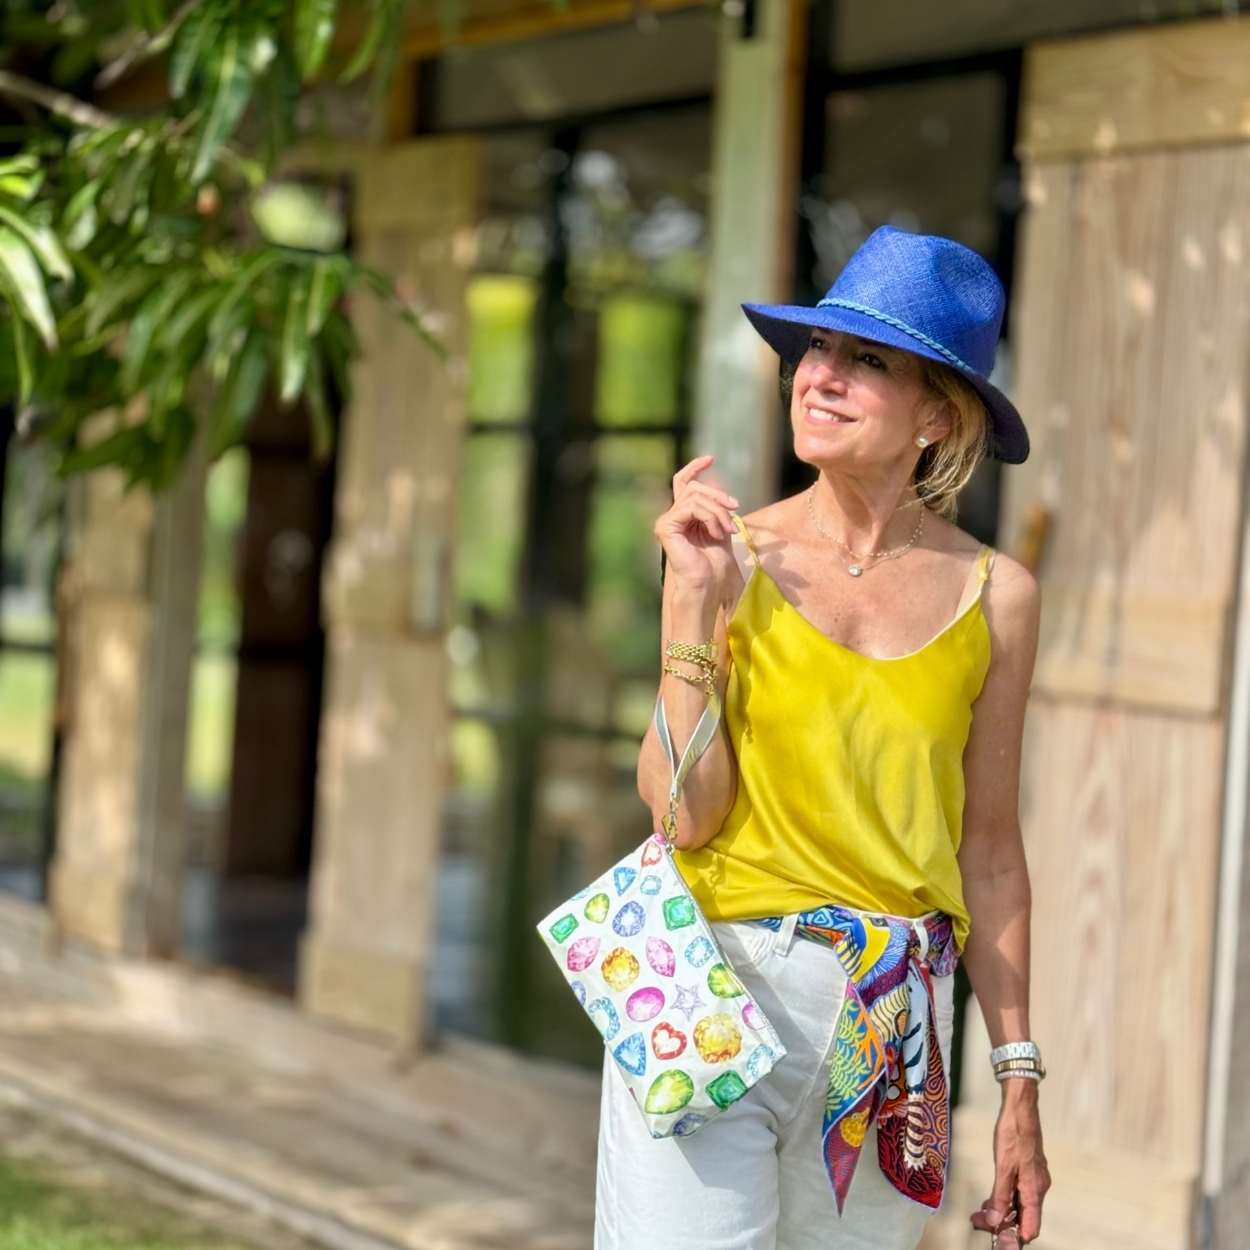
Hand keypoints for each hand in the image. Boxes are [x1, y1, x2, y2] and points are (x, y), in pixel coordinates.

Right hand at [654, 454, 740, 590]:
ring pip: (695, 497)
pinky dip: (710, 517)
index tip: (711, 458)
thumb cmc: (715, 563)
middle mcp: (672, 516)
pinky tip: (717, 532)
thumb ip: (717, 506)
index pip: (683, 482)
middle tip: (735, 510)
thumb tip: (716, 482)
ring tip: (727, 529)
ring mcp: (666, 521)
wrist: (708, 584)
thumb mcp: (721, 526)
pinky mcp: (666, 527)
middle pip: (695, 487)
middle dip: (719, 497)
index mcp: (683, 515)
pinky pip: (691, 507)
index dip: (695, 466)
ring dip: (718, 511)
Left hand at [969, 1086, 1050, 1244]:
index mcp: (1034, 1190)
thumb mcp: (1003, 1167)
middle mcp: (1038, 1187)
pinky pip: (1018, 1192)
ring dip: (1002, 1212)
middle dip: (1004, 1225)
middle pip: (1024, 1217)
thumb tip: (995, 1222)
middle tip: (979, 1223)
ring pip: (1020, 1205)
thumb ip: (1000, 1196)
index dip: (1017, 1238)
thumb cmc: (1012, 1135)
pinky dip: (1005, 1198)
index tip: (999, 1242)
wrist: (1020, 1109)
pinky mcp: (1027, 1170)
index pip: (1031, 1227)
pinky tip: (990, 1199)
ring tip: (980, 1214)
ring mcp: (1034, 1178)